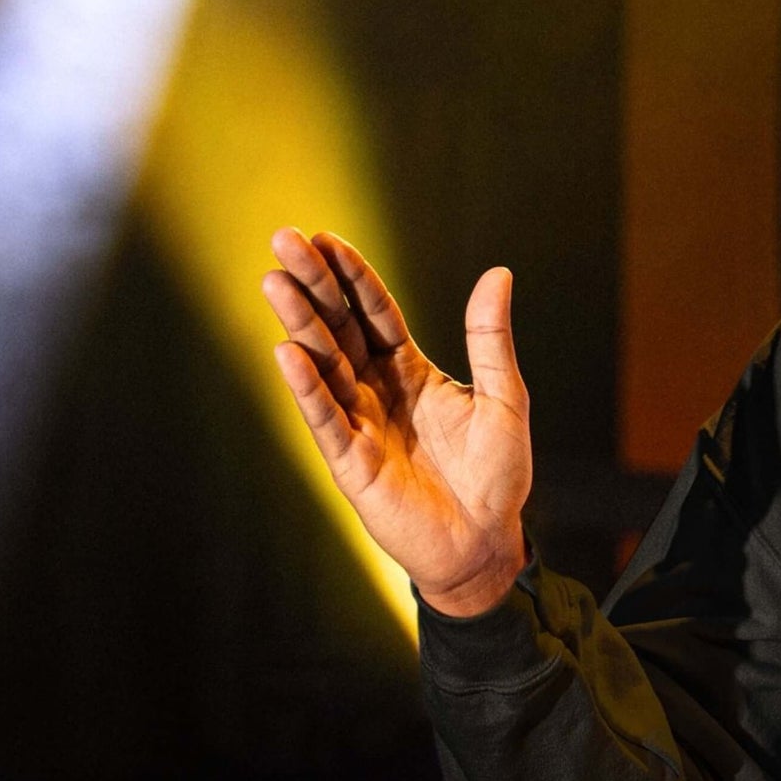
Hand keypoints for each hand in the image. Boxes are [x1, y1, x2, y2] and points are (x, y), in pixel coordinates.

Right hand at [261, 229, 530, 616]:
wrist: (487, 542)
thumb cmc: (498, 474)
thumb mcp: (505, 398)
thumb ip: (491, 339)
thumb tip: (499, 272)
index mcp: (410, 370)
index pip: (374, 312)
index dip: (352, 276)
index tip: (325, 238)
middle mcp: (377, 390)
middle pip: (339, 327)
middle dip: (313, 285)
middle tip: (284, 240)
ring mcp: (360, 423)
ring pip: (323, 364)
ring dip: (300, 324)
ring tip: (275, 282)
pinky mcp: (351, 461)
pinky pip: (324, 417)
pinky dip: (307, 386)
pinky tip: (286, 352)